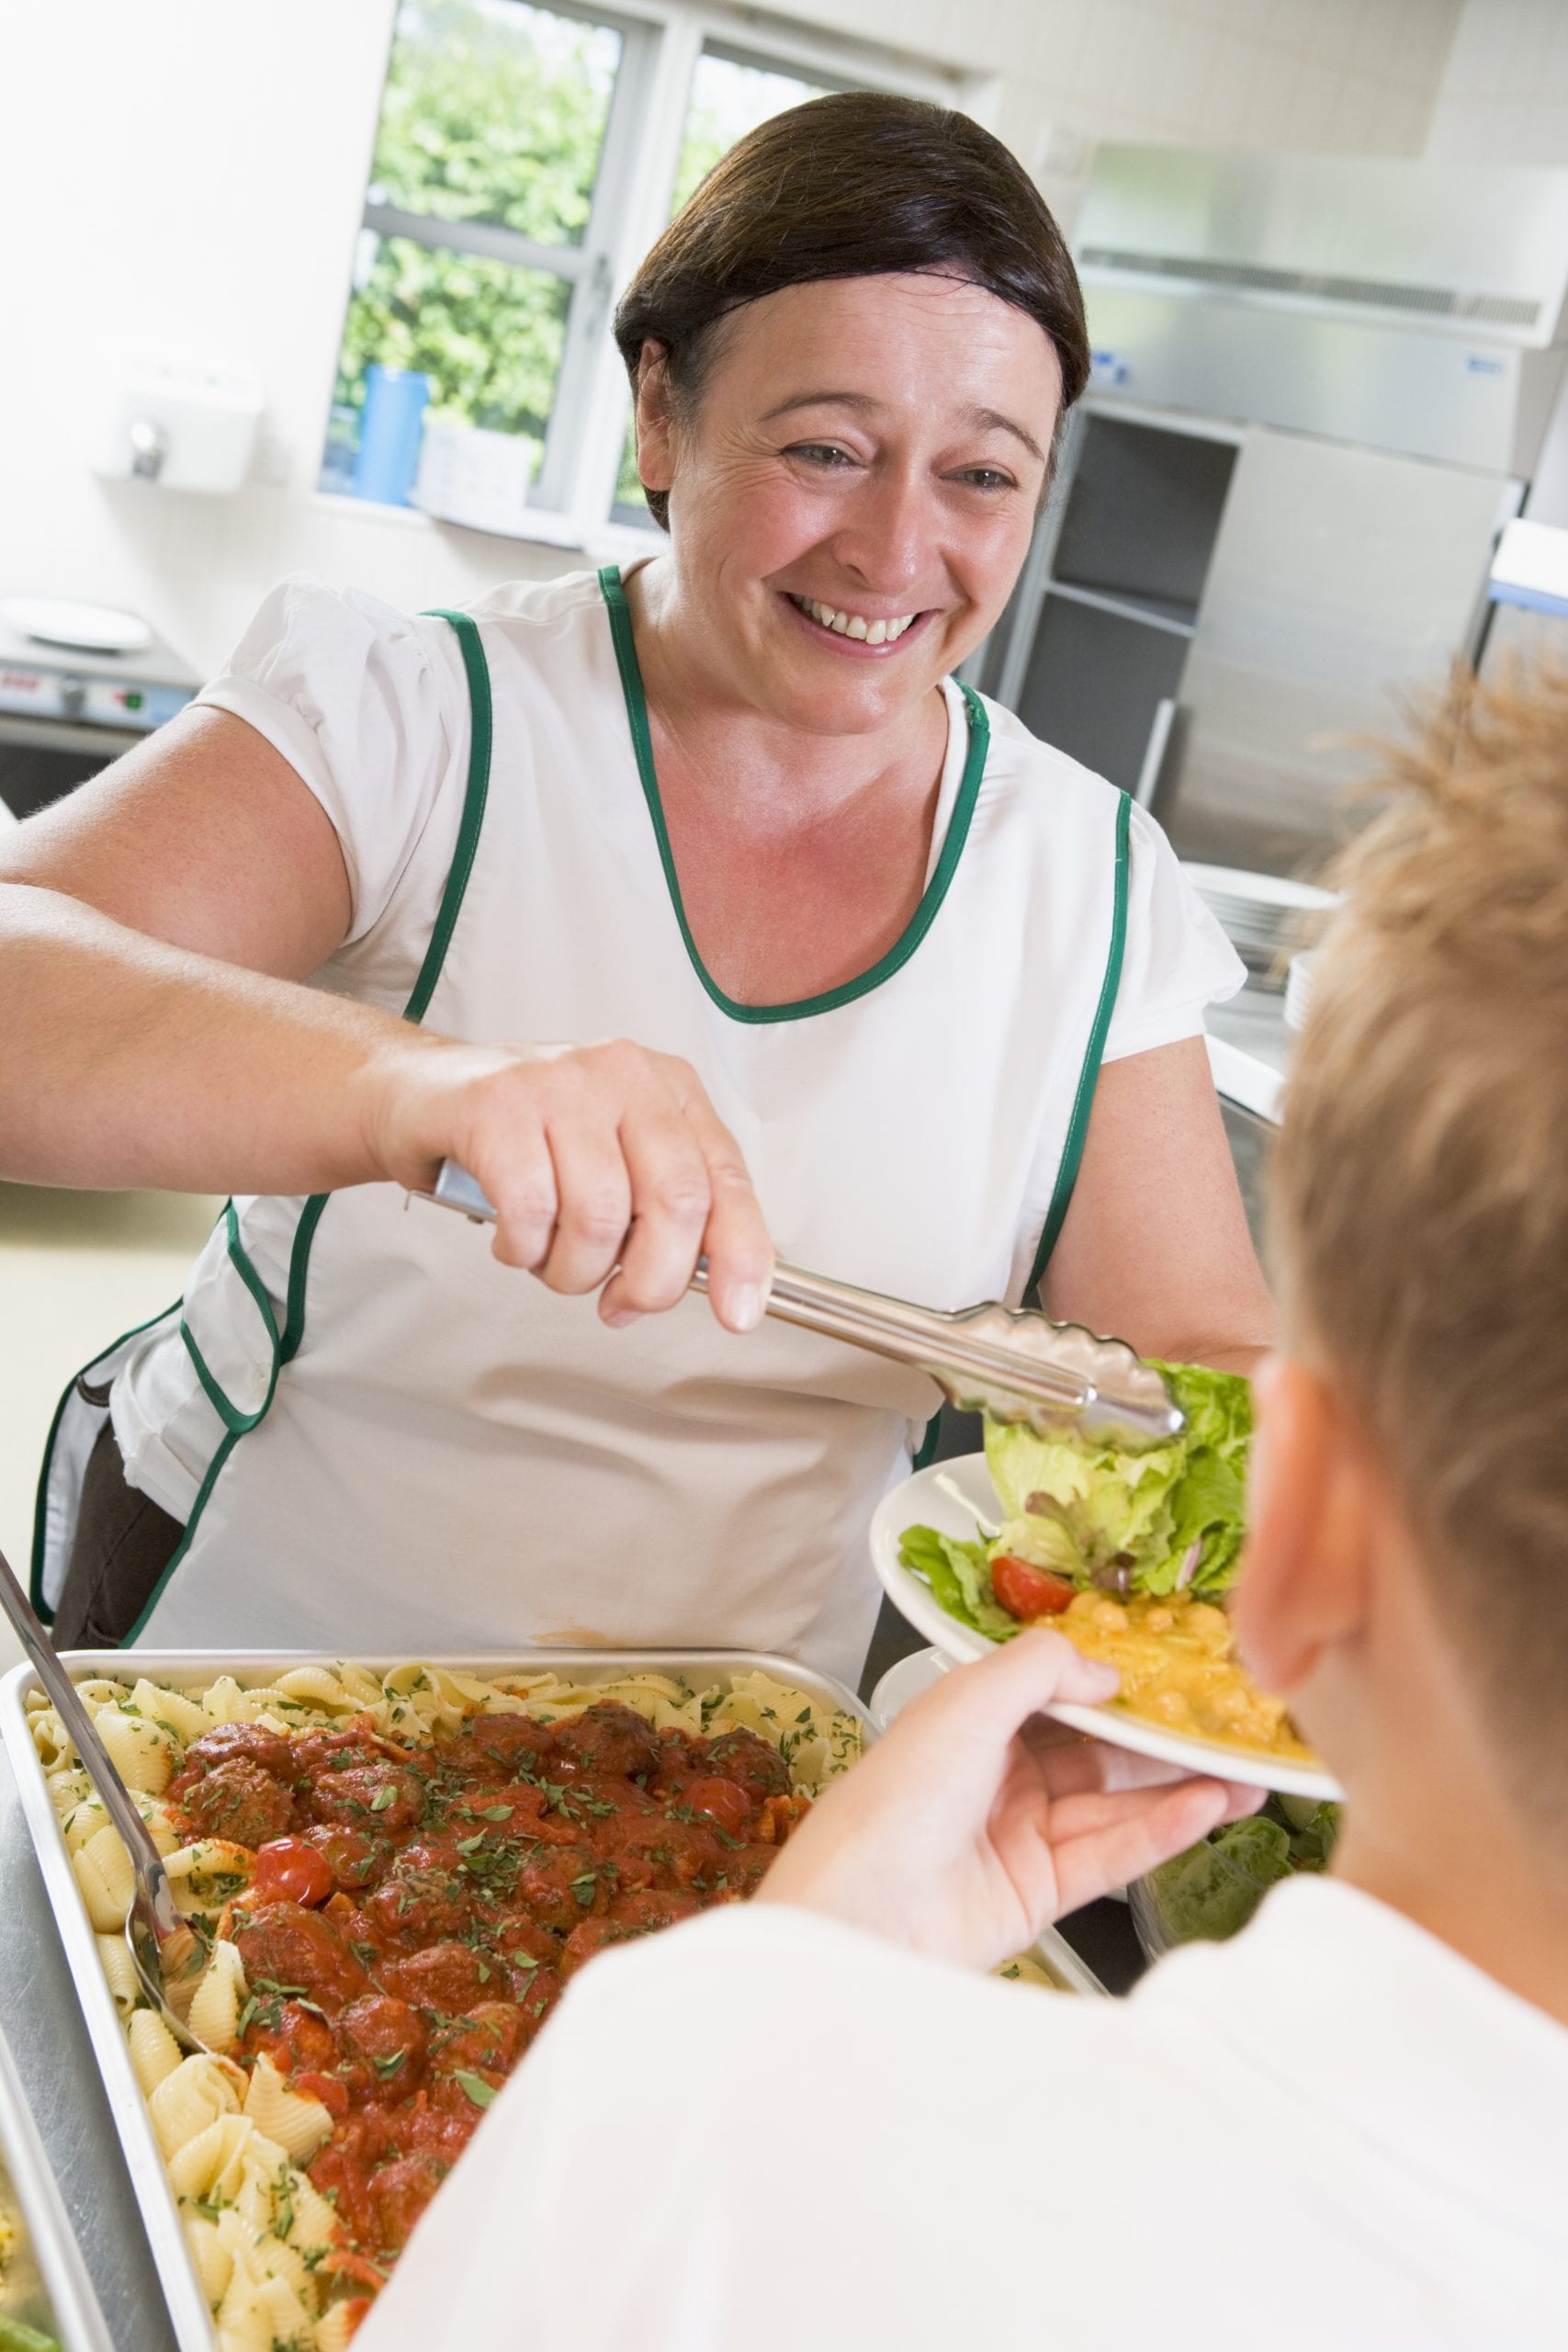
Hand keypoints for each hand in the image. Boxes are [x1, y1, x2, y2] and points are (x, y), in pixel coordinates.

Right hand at [358, 1034, 773, 1332]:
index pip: (726, 1179)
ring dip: (573, 1270)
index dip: (742, 1255)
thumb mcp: (612, 1161)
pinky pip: (530, 1210)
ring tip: (550, 1259)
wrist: (418, 1094)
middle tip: (620, 1302)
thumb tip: (719, 1285)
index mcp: (668, 1089)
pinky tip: (512, 1238)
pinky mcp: (497, 1104)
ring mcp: (560, 1083)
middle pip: (676, 1200)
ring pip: (599, 1217)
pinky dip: (522, 1249)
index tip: (739, 1314)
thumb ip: (664, 1213)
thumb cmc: (522, 1137)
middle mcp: (624, 1075)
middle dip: (653, 1279)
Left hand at [758, 1630, 1263, 1968]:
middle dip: (1166, 1745)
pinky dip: (1161, 1832)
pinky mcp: (1039, 1892)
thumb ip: (1040, 1669)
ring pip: (1116, 1806)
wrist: (863, 1910)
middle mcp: (998, 1776)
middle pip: (1100, 1754)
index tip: (1179, 1679)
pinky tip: (1205, 1810)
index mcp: (972, 1722)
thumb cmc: (891, 1801)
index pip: (1061, 1697)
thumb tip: (1105, 1669)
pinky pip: (1112, 1855)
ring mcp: (1021, 1836)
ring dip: (1180, 1790)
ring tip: (1244, 1776)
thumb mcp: (965, 1702)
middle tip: (1229, 1734)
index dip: (1119, 1689)